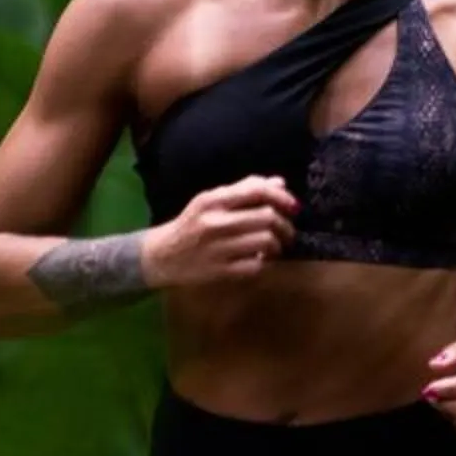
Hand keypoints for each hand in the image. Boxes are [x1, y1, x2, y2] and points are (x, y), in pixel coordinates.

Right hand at [148, 175, 299, 287]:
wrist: (162, 256)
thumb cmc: (191, 225)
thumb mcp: (211, 202)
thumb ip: (244, 190)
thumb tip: (279, 184)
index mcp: (213, 201)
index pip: (257, 191)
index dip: (282, 197)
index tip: (293, 206)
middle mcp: (215, 222)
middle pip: (267, 217)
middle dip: (285, 225)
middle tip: (287, 231)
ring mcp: (218, 249)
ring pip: (266, 241)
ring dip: (278, 244)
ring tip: (274, 246)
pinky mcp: (221, 271)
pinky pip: (257, 265)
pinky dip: (265, 262)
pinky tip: (260, 259)